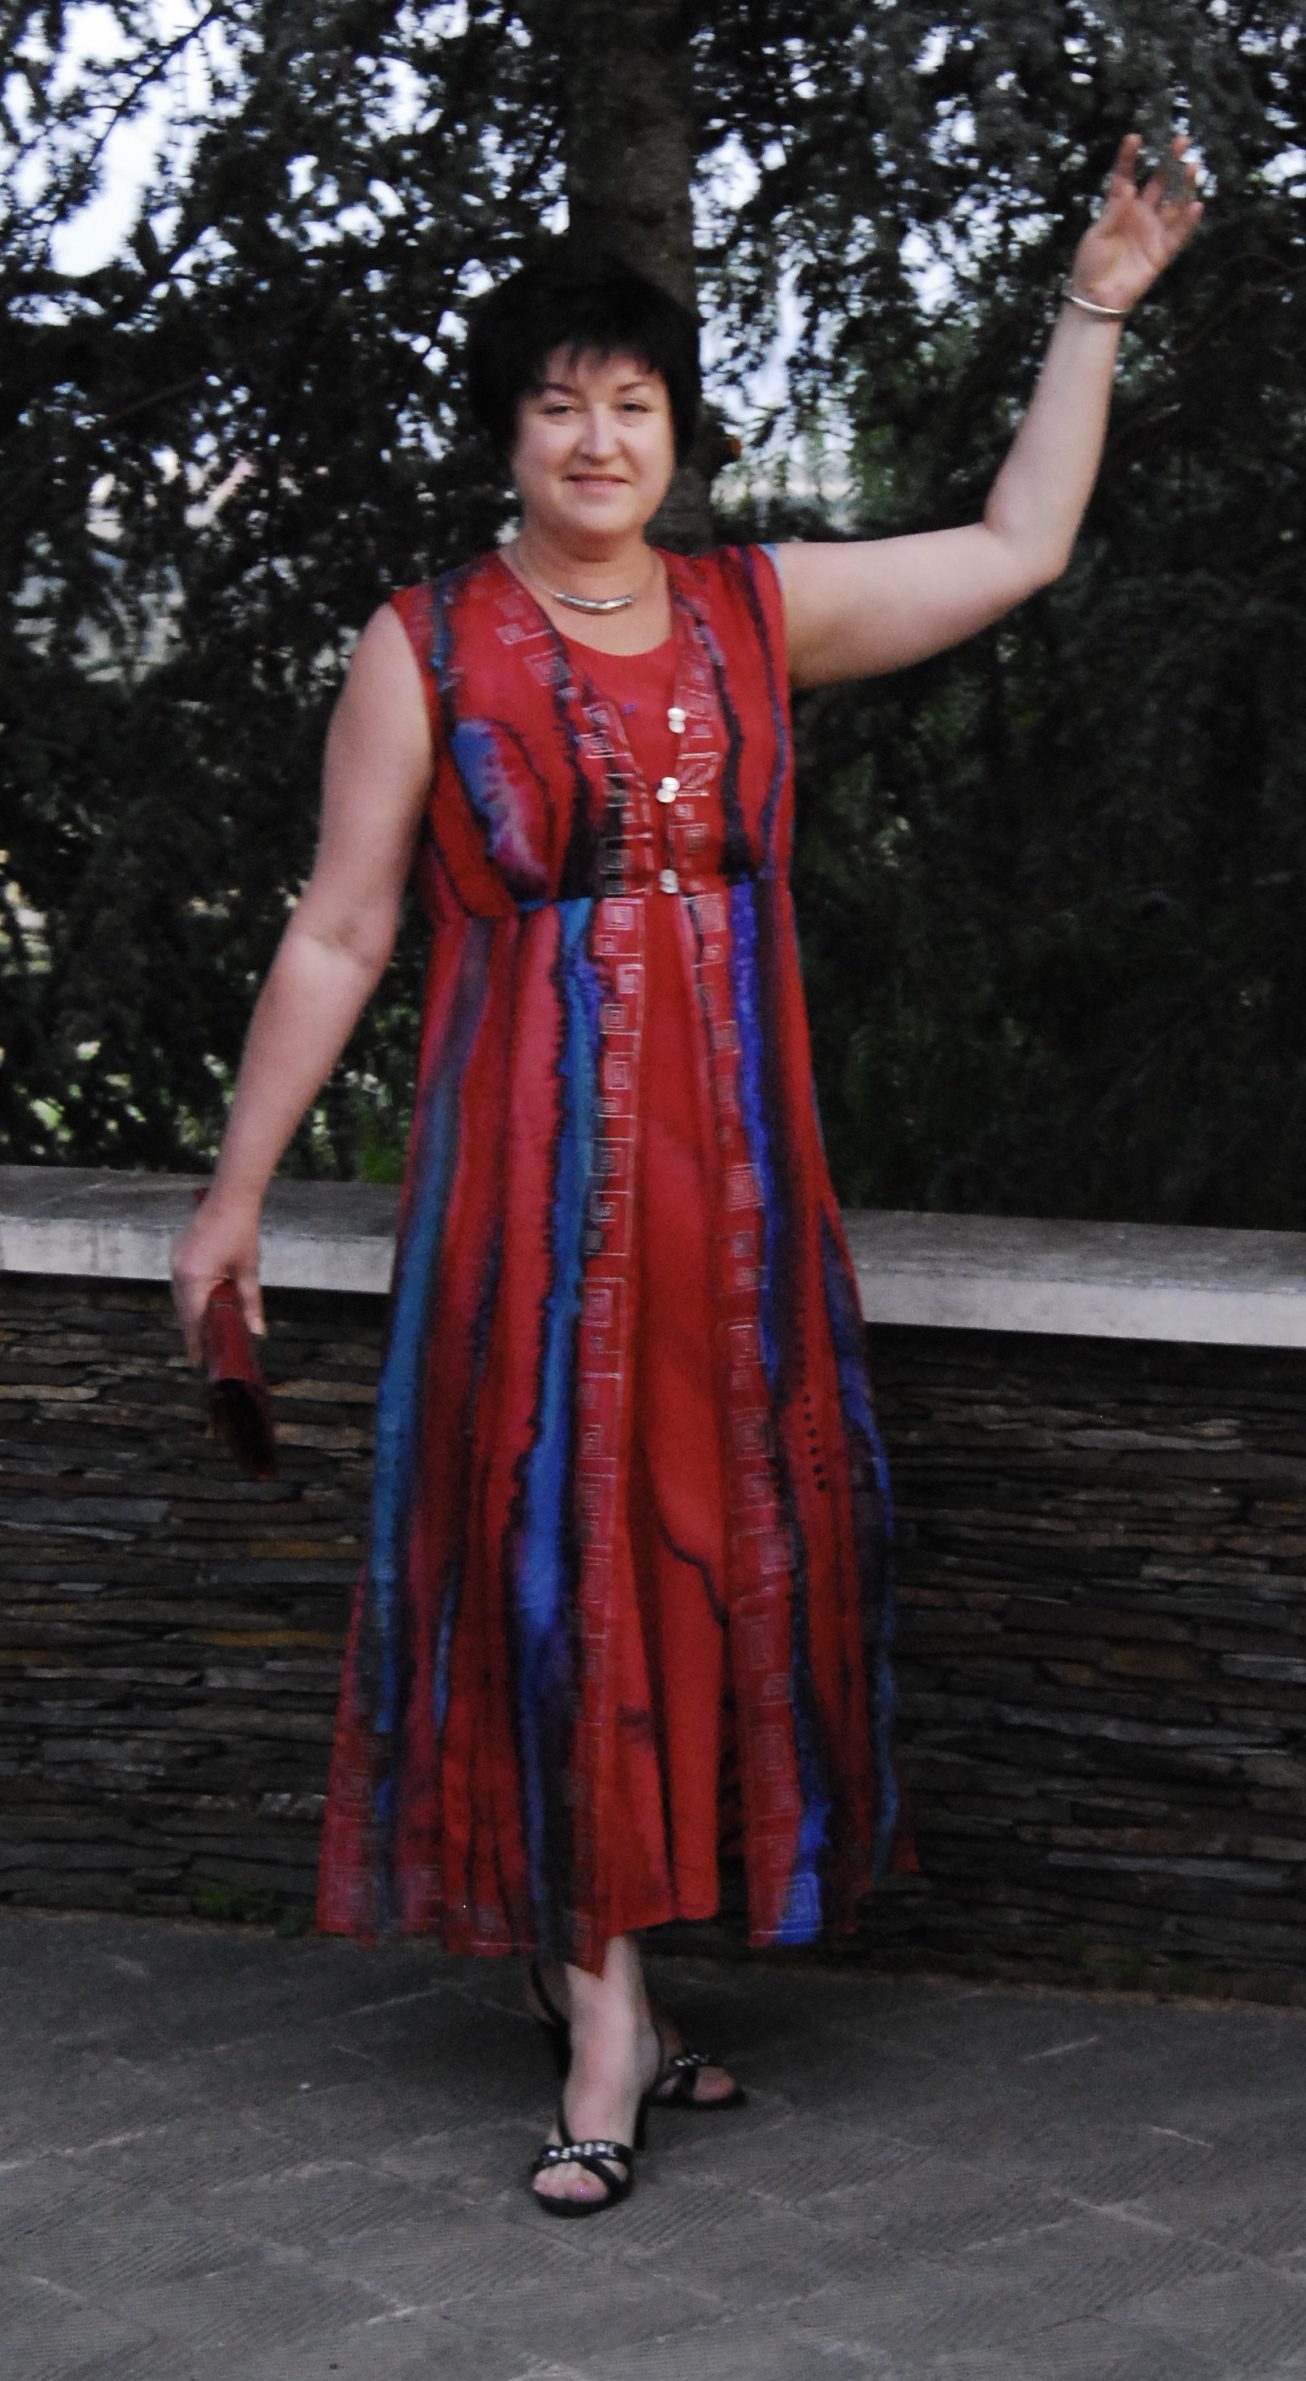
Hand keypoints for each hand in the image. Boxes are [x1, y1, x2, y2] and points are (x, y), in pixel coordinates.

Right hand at [170, 1189, 264, 1364]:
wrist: (230, 1197)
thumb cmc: (241, 1231)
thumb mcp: (248, 1270)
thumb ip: (250, 1302)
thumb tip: (256, 1330)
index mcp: (194, 1277)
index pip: (193, 1318)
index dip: (195, 1341)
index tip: (196, 1361)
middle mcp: (178, 1270)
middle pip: (184, 1310)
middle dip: (193, 1330)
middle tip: (203, 1351)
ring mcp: (174, 1260)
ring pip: (180, 1296)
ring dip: (192, 1312)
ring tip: (205, 1331)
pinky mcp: (178, 1253)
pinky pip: (181, 1282)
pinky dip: (190, 1296)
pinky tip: (203, 1303)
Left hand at [1068, 132, 1202, 314]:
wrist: (1096, 299)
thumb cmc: (1090, 265)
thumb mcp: (1097, 235)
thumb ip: (1113, 212)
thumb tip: (1129, 188)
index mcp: (1119, 206)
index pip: (1125, 175)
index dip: (1129, 157)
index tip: (1134, 137)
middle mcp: (1139, 214)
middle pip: (1158, 182)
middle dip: (1169, 161)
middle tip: (1181, 140)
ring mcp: (1152, 231)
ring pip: (1173, 203)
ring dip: (1183, 186)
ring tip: (1191, 167)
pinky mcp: (1162, 251)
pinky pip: (1178, 234)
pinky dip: (1187, 221)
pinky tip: (1196, 205)